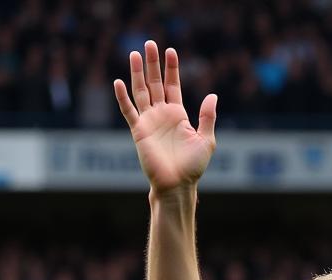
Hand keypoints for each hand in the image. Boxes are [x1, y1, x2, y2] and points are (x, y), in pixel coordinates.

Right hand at [114, 41, 216, 194]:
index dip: (172, 69)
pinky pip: (129, 111)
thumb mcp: (206, 140)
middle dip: (152, 64)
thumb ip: (207, 117)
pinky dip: (123, 97)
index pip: (173, 86)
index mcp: (178, 115)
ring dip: (137, 73)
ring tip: (135, 53)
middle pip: (155, 83)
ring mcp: (149, 122)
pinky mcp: (139, 131)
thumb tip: (212, 95)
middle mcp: (162, 115)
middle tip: (149, 43)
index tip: (170, 51)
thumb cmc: (193, 167)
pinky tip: (118, 82)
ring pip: (141, 92)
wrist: (177, 185)